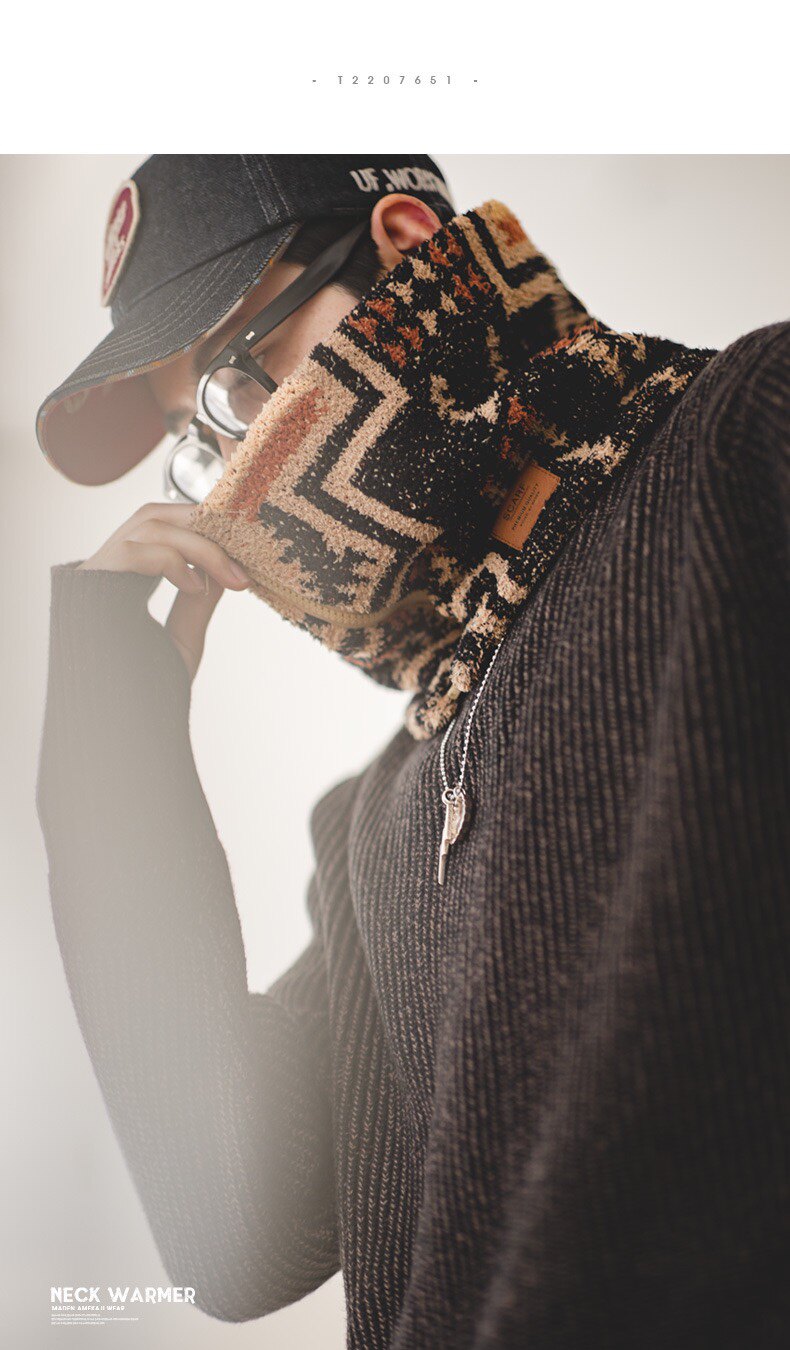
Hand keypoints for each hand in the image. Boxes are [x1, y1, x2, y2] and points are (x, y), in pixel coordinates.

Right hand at [77, 502, 249, 682]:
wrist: (121, 724)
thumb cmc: (148, 691)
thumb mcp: (183, 636)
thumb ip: (198, 600)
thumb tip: (224, 570)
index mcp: (125, 581)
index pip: (162, 529)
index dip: (201, 527)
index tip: (244, 547)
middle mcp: (107, 571)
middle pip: (154, 514)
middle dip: (204, 523)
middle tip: (246, 547)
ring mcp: (96, 575)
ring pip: (149, 525)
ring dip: (200, 545)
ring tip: (232, 577)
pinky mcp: (91, 585)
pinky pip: (133, 551)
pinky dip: (172, 560)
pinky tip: (195, 586)